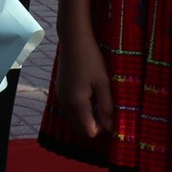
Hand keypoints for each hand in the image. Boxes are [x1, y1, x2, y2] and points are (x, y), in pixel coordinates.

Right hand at [53, 0, 113, 138]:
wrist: (73, 39)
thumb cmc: (91, 59)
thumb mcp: (104, 82)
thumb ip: (107, 107)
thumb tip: (110, 128)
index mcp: (77, 103)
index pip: (90, 132)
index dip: (103, 128)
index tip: (112, 115)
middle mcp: (65, 104)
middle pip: (80, 129)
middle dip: (94, 126)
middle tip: (108, 110)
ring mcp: (61, 97)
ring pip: (74, 120)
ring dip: (87, 118)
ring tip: (100, 102)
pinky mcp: (60, 91)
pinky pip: (70, 110)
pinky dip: (80, 110)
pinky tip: (89, 95)